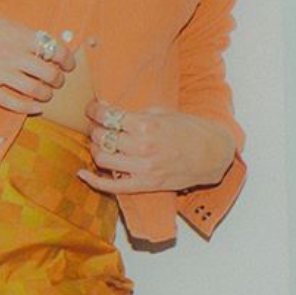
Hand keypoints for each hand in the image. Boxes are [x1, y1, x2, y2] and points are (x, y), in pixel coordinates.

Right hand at [0, 8, 77, 113]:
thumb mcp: (0, 21)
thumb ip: (22, 34)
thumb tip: (44, 45)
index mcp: (17, 35)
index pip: (54, 50)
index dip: (66, 59)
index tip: (67, 64)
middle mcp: (11, 54)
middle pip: (48, 73)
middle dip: (58, 79)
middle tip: (57, 80)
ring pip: (34, 90)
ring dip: (46, 94)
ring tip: (47, 93)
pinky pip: (13, 102)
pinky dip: (30, 108)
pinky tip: (36, 107)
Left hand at [76, 99, 235, 192]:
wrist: (212, 154)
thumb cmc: (189, 129)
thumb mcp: (164, 113)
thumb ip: (136, 113)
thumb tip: (109, 110)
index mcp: (147, 125)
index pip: (108, 116)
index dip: (94, 110)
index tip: (92, 108)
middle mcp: (142, 147)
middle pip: (102, 136)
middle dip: (94, 128)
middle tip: (96, 125)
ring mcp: (143, 168)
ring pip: (102, 158)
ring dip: (95, 148)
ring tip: (99, 143)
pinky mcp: (145, 184)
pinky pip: (112, 186)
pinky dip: (94, 181)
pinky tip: (83, 173)